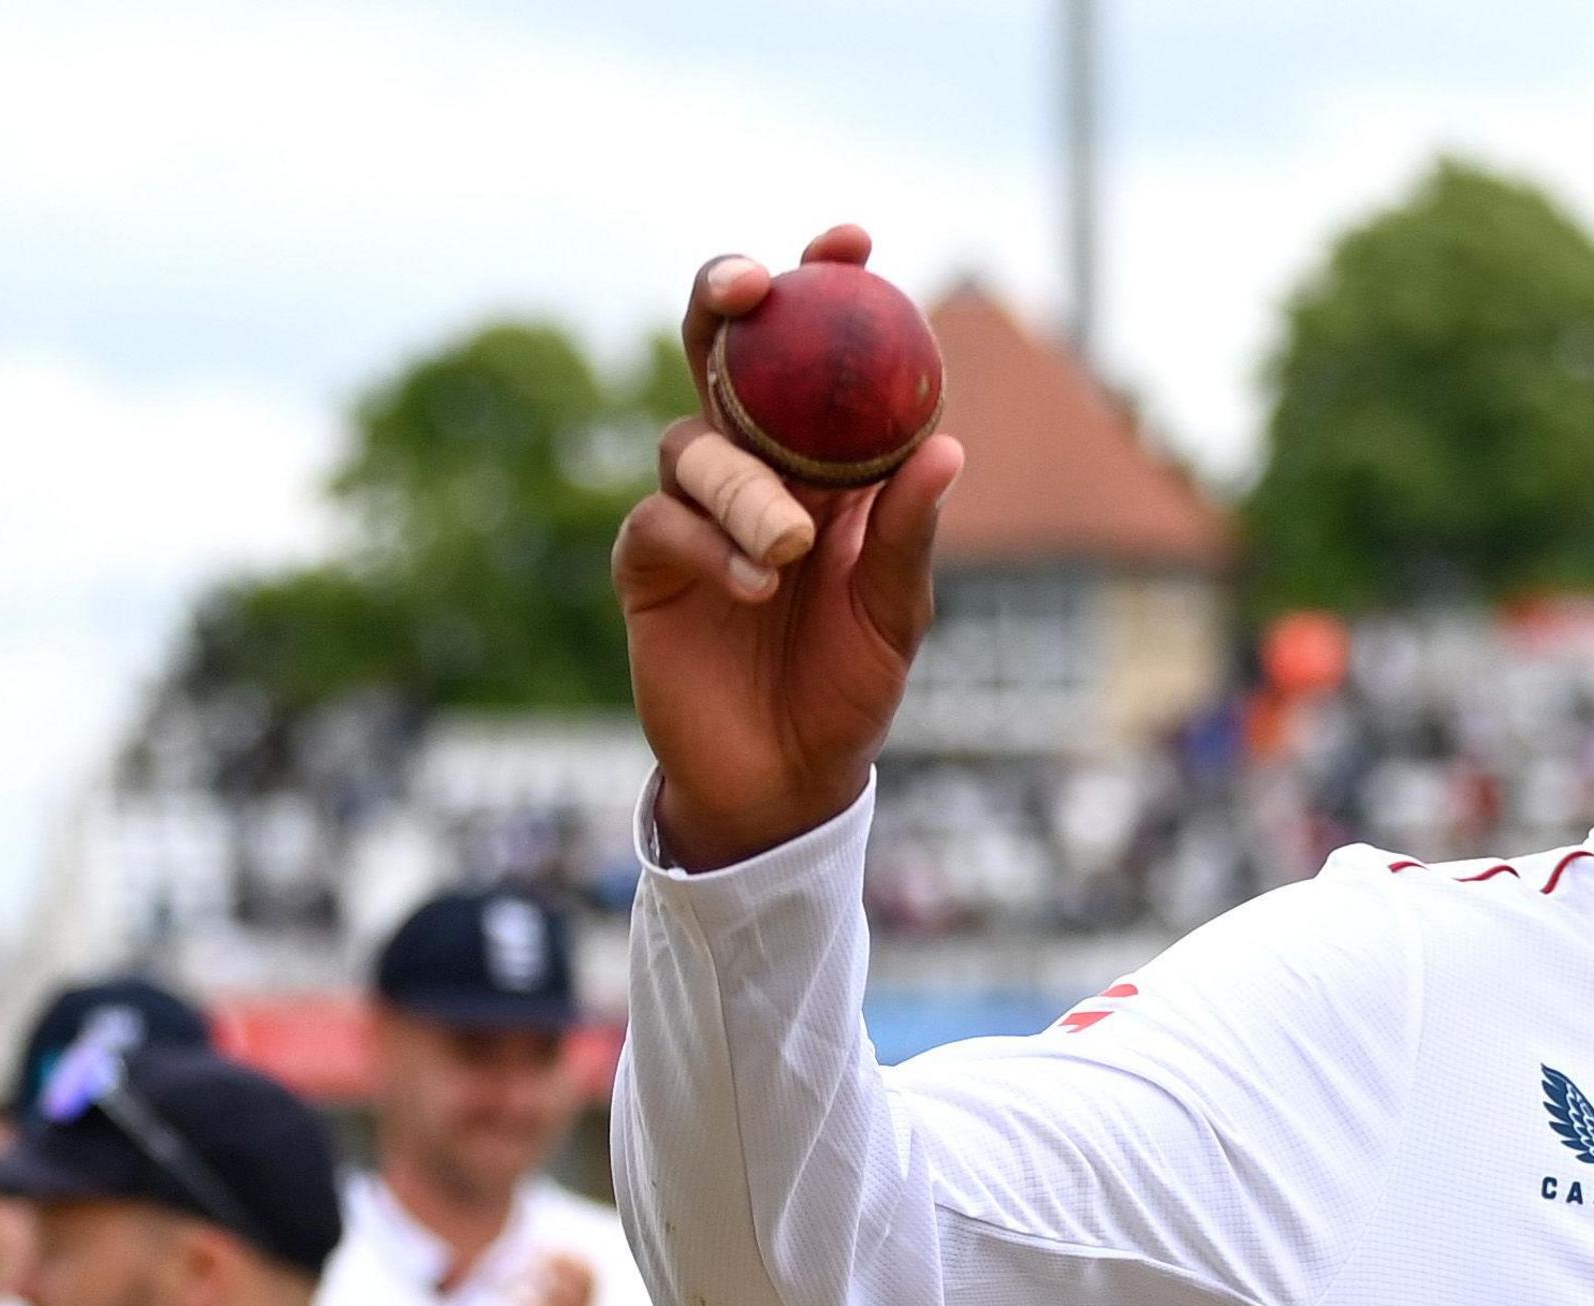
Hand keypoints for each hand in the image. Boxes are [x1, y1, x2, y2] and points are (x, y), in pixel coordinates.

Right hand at [615, 225, 965, 870]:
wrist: (787, 777)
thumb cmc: (850, 684)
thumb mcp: (898, 609)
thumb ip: (909, 531)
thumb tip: (945, 446)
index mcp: (819, 461)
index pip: (815, 354)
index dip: (823, 283)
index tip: (852, 240)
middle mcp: (750, 466)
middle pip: (717, 353)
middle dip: (724, 301)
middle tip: (750, 286)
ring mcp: (692, 509)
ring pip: (692, 443)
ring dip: (744, 483)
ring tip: (791, 547)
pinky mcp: (648, 562)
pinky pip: (663, 521)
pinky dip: (710, 544)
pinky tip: (753, 585)